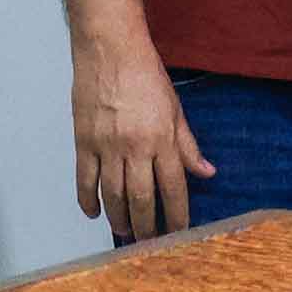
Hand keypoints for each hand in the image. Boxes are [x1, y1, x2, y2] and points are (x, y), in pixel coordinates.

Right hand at [72, 42, 214, 240]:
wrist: (110, 49)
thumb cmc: (145, 75)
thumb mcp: (176, 109)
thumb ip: (188, 145)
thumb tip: (207, 172)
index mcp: (162, 139)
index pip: (173, 188)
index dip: (176, 216)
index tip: (178, 233)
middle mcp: (135, 146)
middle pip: (141, 198)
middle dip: (146, 226)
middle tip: (149, 241)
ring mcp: (106, 145)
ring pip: (112, 194)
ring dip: (119, 218)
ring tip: (125, 232)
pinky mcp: (84, 140)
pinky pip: (85, 179)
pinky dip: (89, 200)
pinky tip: (95, 213)